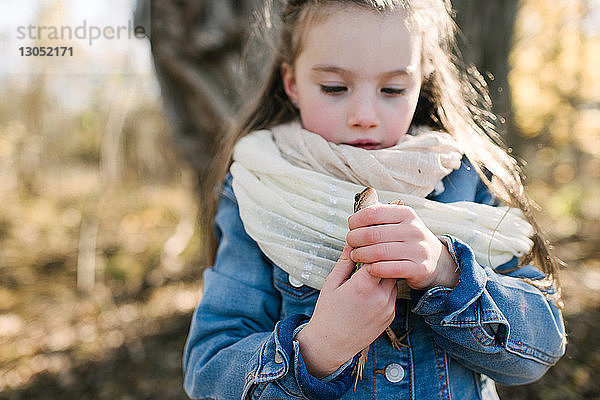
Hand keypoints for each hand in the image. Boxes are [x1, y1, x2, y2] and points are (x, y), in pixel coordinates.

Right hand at [295, 245, 396, 377]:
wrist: (331, 344)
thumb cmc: (327, 312)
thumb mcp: (332, 283)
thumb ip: (345, 262)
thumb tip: (352, 242)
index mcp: (363, 286)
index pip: (378, 256)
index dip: (373, 248)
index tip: (366, 245)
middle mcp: (380, 297)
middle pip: (390, 266)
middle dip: (381, 259)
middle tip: (371, 255)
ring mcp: (388, 308)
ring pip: (394, 280)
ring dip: (384, 274)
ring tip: (369, 274)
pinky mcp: (391, 316)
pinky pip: (393, 295)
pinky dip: (385, 289)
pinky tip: (371, 290)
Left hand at [346, 203, 458, 289]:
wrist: (436, 260)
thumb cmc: (408, 239)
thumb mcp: (400, 222)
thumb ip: (380, 216)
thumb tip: (356, 213)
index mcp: (406, 214)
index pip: (373, 213)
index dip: (357, 220)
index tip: (351, 226)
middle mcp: (413, 230)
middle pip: (373, 234)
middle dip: (355, 239)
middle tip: (350, 243)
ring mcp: (418, 249)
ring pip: (379, 252)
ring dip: (361, 255)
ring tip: (355, 255)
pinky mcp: (419, 268)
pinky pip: (390, 269)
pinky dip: (374, 269)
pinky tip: (368, 268)